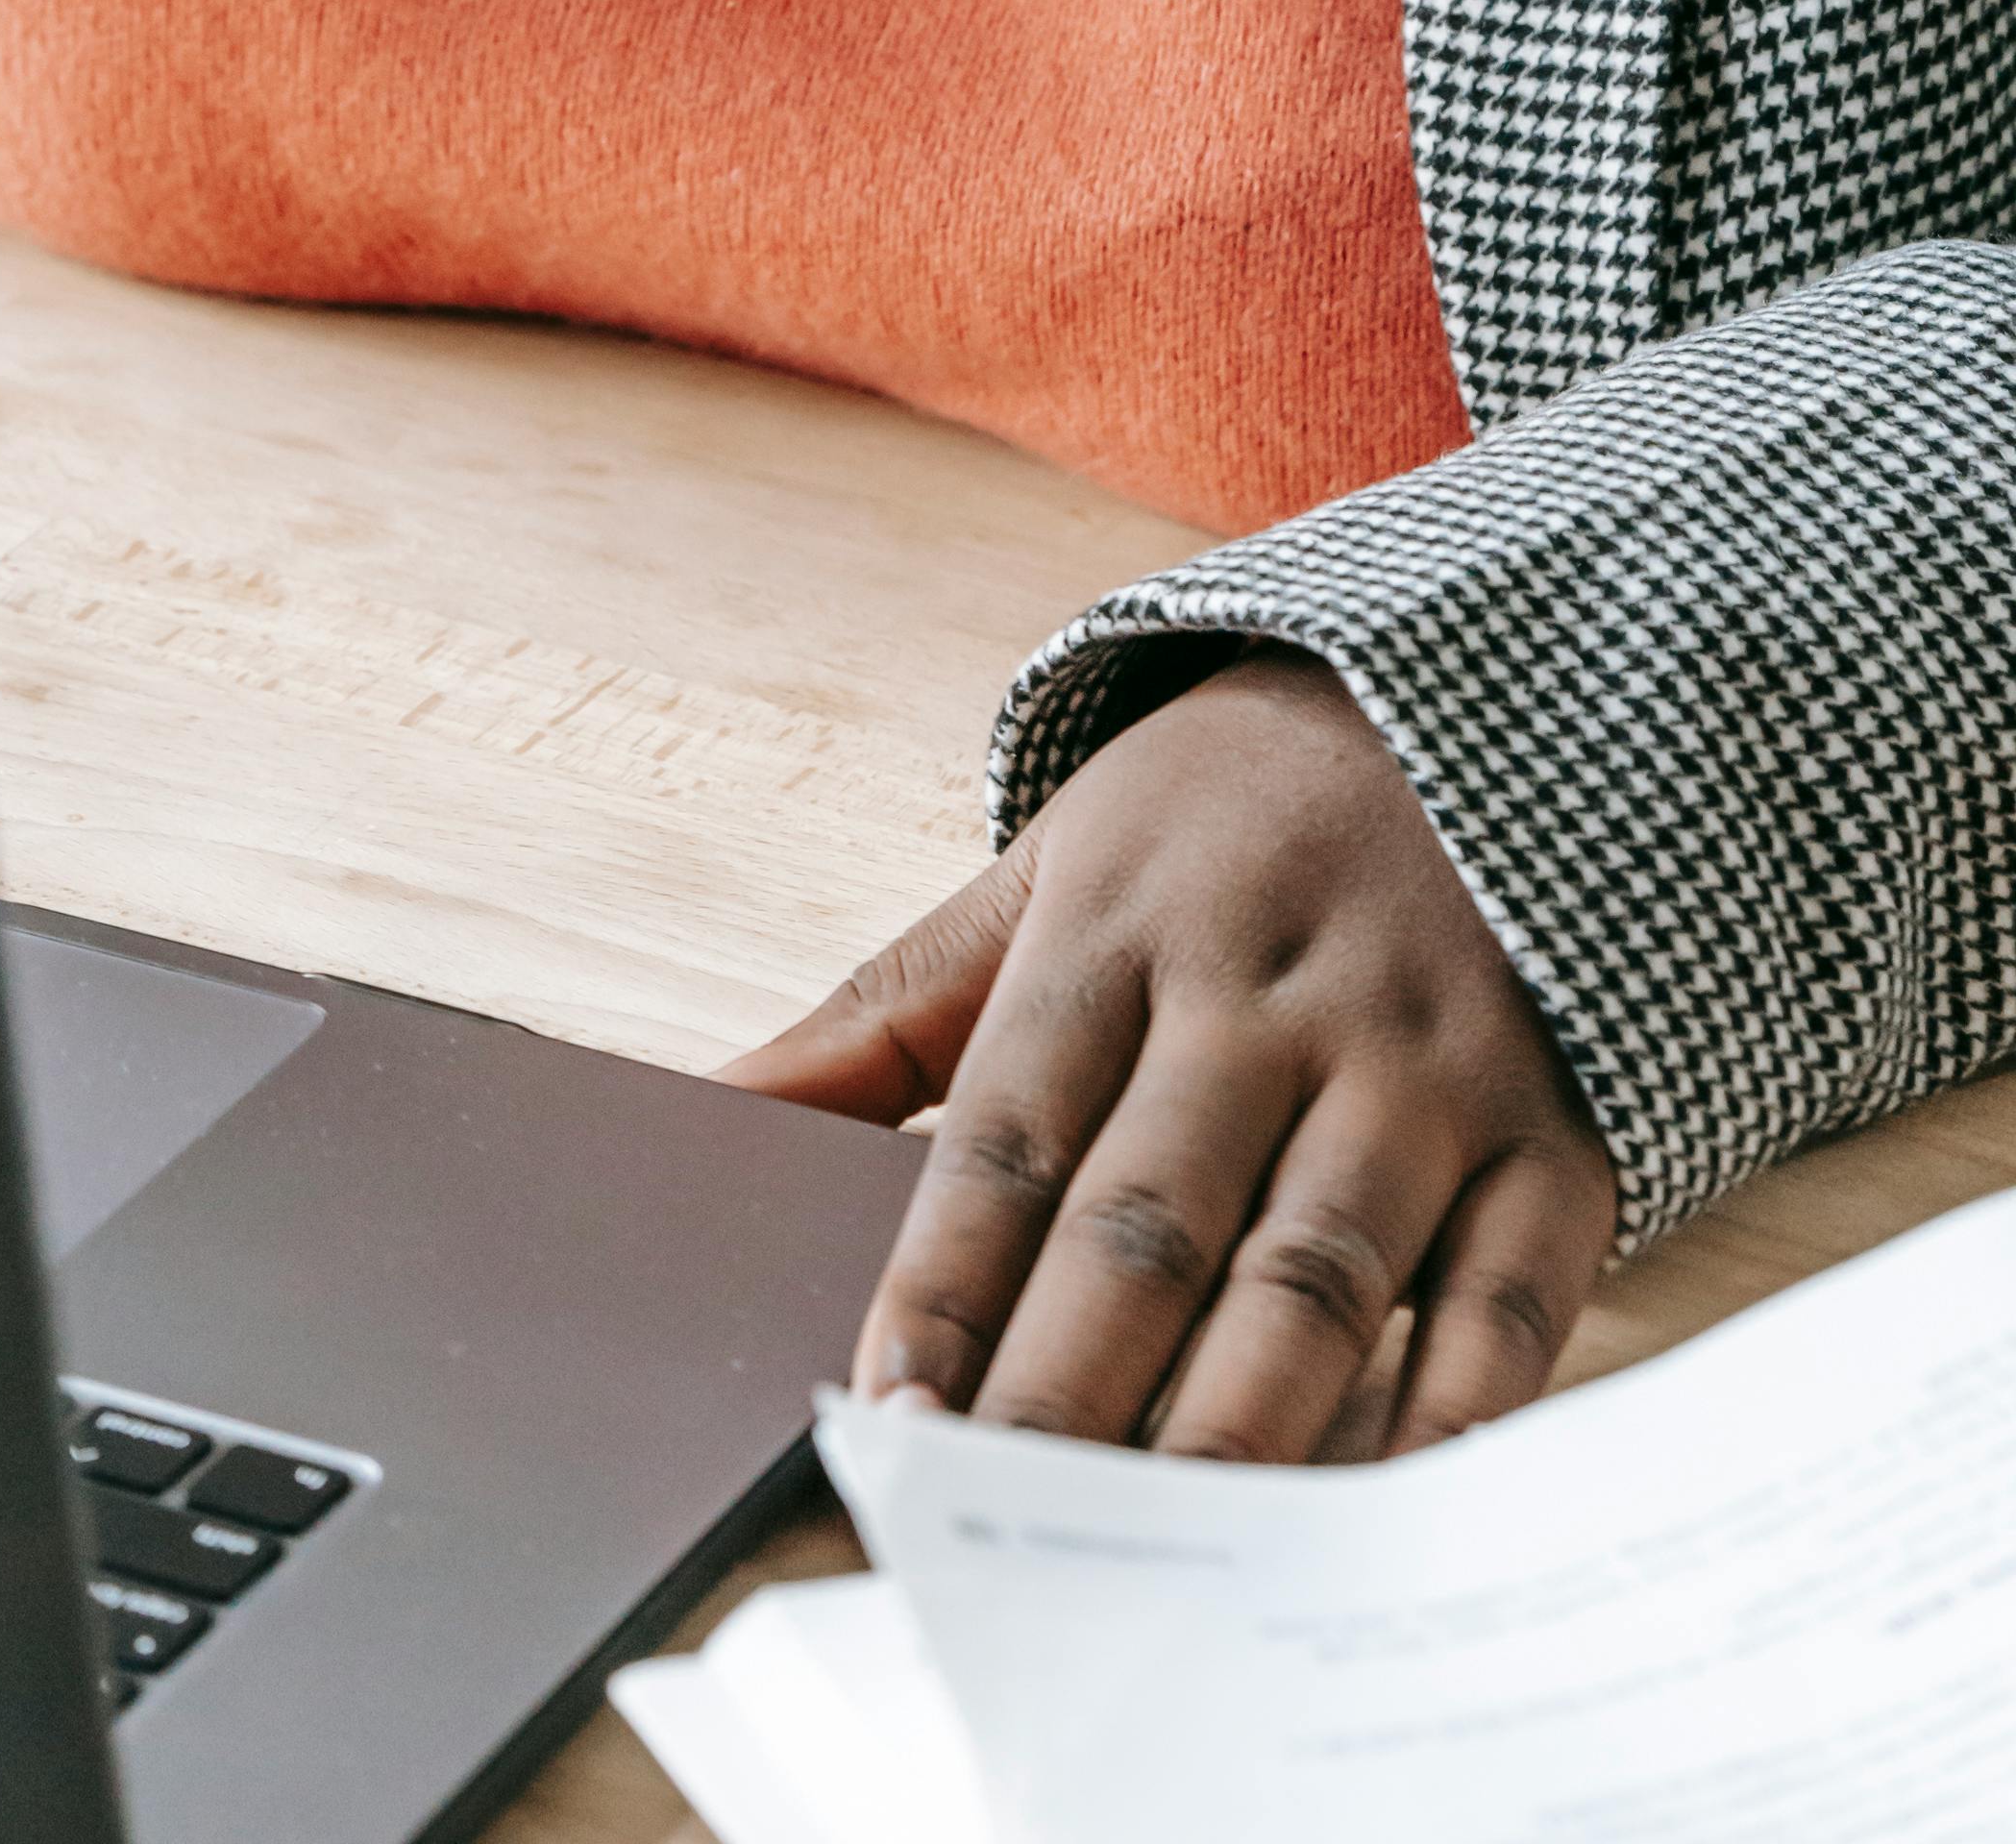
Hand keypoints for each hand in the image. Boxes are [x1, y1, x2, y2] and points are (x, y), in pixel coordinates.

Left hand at [723, 654, 1615, 1461]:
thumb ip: (879, 1017)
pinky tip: (1368, 1510)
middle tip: (997, 1527)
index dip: (942, 1289)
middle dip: (1066, 1391)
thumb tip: (708, 1106)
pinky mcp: (1552, 1134)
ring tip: (1155, 1556)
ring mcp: (1421, 1068)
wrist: (1461, 703)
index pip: (1009, 1138)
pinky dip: (1441, 1418)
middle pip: (1150, 1225)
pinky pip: (1504, 1302)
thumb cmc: (1209, 825)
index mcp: (1120, 931)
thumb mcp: (1035, 875)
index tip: (883, 1421)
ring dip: (1233, 1427)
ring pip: (1315, 1276)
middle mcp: (1270, 1001)